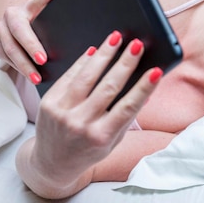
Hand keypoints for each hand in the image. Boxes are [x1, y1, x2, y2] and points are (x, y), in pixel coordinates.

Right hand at [0, 0, 55, 82]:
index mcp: (15, 13)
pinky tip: (30, 76)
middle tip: (41, 73)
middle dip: (27, 60)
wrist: (16, 14)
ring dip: (23, 68)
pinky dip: (19, 69)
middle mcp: (4, 24)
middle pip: (13, 45)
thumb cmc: (35, 11)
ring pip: (8, 55)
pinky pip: (7, 60)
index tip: (44, 59)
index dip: (31, 45)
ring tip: (37, 79)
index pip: (22, 29)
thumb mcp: (40, 4)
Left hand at [20, 30, 162, 197]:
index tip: (156, 71)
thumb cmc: (89, 150)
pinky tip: (94, 50)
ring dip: (103, 55)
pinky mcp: (48, 104)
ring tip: (116, 38)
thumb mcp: (112, 140)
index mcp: (102, 137)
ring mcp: (62, 114)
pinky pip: (68, 77)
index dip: (143, 88)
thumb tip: (145, 90)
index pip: (127, 108)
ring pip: (86, 77)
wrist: (52, 164)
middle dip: (125, 63)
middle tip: (136, 45)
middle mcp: (81, 125)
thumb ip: (126, 117)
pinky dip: (82, 62)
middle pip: (107, 87)